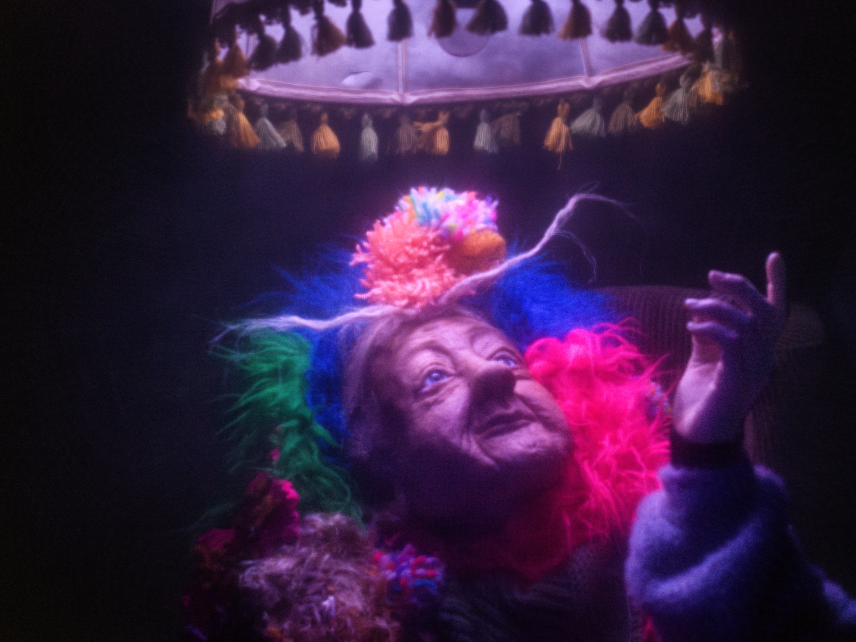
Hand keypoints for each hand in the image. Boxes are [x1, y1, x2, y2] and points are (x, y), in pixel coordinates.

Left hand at [672, 253, 786, 443]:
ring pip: (747, 324)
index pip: (775, 314)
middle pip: (765, 312)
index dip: (778, 285)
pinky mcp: (736, 380)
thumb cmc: (700, 399)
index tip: (775, 256)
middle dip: (741, 288)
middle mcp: (762, 360)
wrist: (696, 437)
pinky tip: (691, 326)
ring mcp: (752, 371)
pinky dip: (712, 327)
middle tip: (712, 277)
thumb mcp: (703, 358)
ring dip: (716, 307)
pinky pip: (733, 342)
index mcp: (756, 352)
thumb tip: (701, 309)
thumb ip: (709, 334)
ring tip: (689, 307)